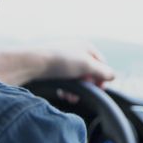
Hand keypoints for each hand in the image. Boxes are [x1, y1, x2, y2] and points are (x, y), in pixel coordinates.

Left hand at [0, 46, 114, 87]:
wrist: (30, 63)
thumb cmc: (60, 61)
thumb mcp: (87, 65)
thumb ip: (103, 72)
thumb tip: (112, 76)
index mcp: (87, 46)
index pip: (102, 64)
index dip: (102, 78)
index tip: (99, 89)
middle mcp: (77, 50)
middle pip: (90, 72)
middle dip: (88, 85)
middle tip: (83, 94)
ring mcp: (64, 59)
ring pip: (77, 78)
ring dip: (77, 89)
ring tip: (72, 96)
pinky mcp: (53, 68)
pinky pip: (66, 80)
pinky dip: (67, 88)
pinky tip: (64, 94)